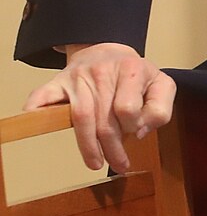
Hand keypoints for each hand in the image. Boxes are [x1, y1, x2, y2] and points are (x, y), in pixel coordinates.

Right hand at [24, 42, 174, 170]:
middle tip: (118, 164)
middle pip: (104, 118)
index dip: (132, 126)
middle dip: (111, 148)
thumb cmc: (136, 75)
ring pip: (80, 116)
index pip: (127, 108)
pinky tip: (36, 122)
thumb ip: (159, 110)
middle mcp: (102, 72)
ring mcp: (78, 77)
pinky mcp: (59, 81)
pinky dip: (37, 108)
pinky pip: (43, 95)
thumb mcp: (162, 86)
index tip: (135, 133)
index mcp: (131, 70)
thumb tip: (139, 132)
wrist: (108, 51)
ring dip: (87, 145)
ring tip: (94, 162)